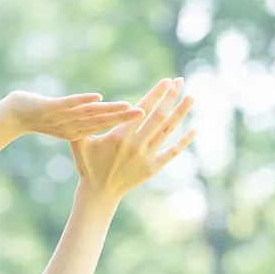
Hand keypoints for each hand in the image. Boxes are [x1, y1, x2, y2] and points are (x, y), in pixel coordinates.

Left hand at [5, 90, 144, 140]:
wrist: (11, 117)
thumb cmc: (37, 115)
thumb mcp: (61, 119)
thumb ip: (80, 116)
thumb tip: (98, 109)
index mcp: (73, 131)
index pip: (101, 127)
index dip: (122, 124)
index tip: (144, 119)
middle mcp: (69, 127)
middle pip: (99, 122)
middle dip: (122, 119)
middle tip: (145, 114)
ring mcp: (58, 118)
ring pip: (87, 114)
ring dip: (107, 111)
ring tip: (127, 106)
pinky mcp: (48, 108)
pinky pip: (67, 104)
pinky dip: (81, 100)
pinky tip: (97, 97)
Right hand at [70, 78, 195, 202]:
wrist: (99, 193)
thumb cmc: (88, 165)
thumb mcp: (80, 144)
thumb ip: (84, 124)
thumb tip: (82, 103)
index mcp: (119, 138)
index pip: (142, 110)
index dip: (155, 94)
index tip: (166, 81)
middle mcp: (135, 146)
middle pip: (158, 117)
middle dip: (170, 97)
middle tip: (179, 80)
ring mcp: (146, 157)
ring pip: (167, 131)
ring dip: (181, 113)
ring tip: (191, 97)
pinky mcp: (152, 168)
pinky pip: (172, 152)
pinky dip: (184, 141)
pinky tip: (194, 129)